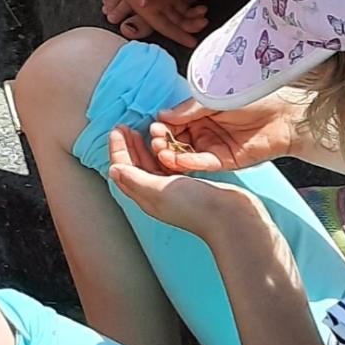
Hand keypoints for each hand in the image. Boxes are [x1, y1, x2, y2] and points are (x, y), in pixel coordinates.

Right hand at [103, 0, 210, 50]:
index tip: (190, 42)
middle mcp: (160, 2)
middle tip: (202, 23)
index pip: (164, 26)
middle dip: (192, 26)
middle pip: (180, 21)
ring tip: (204, 8)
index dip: (178, 35)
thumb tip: (143, 3)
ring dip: (198, 12)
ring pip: (189, 9)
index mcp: (147, 7)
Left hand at [106, 124, 270, 244]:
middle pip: (135, 166)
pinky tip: (166, 143)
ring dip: (144, 147)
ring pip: (151, 164)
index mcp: (146, 196)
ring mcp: (174, 190)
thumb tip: (113, 170)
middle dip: (128, 146)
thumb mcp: (159, 190)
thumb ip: (135, 178)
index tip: (117, 130)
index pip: (123, 170)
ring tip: (141, 131)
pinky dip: (163, 152)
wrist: (231, 217)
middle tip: (125, 127)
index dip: (118, 149)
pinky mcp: (190, 185)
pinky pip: (169, 165)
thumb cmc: (195, 206)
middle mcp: (157, 194)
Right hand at [148, 88, 304, 174]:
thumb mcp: (213, 99)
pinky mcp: (225, 161)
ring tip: (161, 152)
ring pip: (185, 154)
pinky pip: (202, 163)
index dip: (162, 127)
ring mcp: (213, 147)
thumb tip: (162, 115)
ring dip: (170, 155)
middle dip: (162, 142)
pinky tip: (177, 159)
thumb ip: (189, 109)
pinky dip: (188, 162)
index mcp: (200, 114)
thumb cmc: (254, 98)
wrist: (286, 115)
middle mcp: (204, 131)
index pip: (173, 123)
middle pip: (176, 141)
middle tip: (155, 141)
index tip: (153, 128)